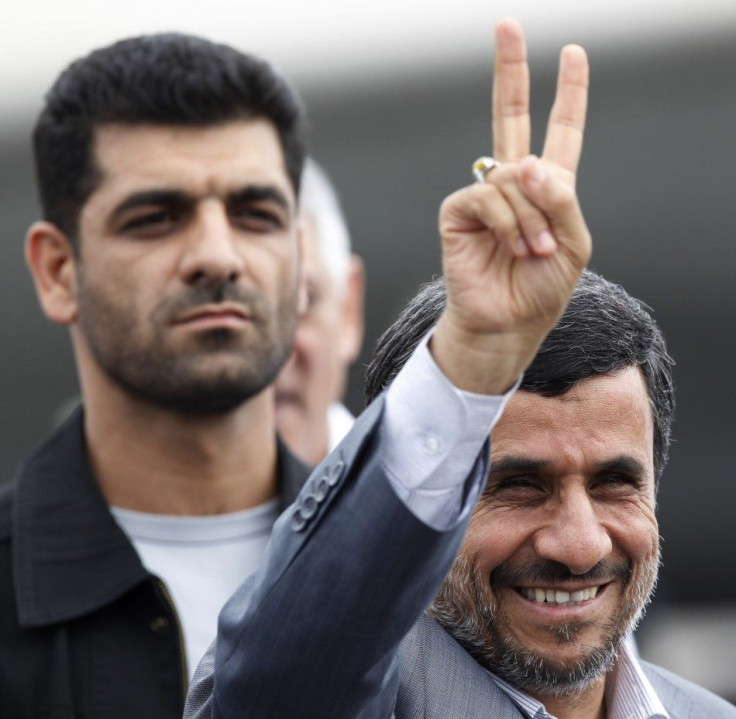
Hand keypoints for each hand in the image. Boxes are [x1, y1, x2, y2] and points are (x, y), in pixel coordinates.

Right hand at [432, 18, 590, 393]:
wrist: (507, 322)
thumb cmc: (541, 287)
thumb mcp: (574, 242)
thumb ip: (560, 197)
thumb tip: (523, 163)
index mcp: (547, 187)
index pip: (558, 131)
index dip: (568, 94)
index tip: (574, 54)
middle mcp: (513, 184)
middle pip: (512, 116)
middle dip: (511, 70)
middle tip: (506, 24)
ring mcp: (483, 195)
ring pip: (512, 175)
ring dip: (532, 217)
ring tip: (534, 251)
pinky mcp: (458, 211)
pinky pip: (486, 195)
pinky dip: (508, 221)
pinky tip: (512, 246)